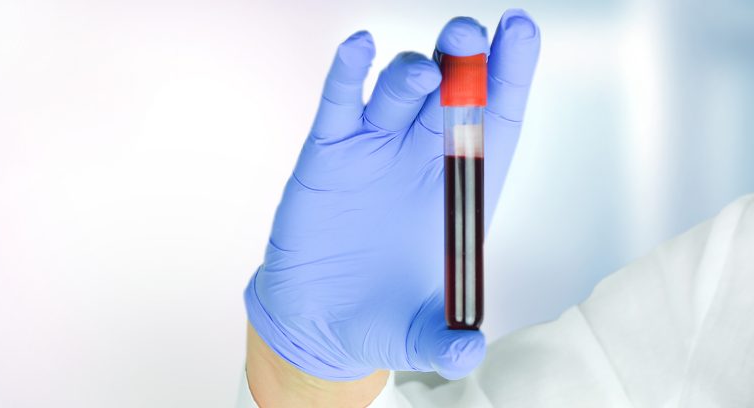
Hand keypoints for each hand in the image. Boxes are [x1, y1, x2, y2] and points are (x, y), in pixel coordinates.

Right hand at [244, 9, 540, 383]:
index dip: (510, 76)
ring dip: (413, 75)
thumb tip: (468, 351)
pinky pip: (339, 103)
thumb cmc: (380, 319)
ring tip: (423, 76)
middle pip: (453, 94)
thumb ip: (444, 343)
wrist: (320, 321)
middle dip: (466, 60)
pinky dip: (348, 74)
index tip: (521, 32)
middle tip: (470, 35)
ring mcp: (374, 148)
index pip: (495, 121)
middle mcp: (422, 158)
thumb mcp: (418, 338)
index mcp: (461, 190)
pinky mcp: (328, 152)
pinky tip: (359, 48)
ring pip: (398, 92)